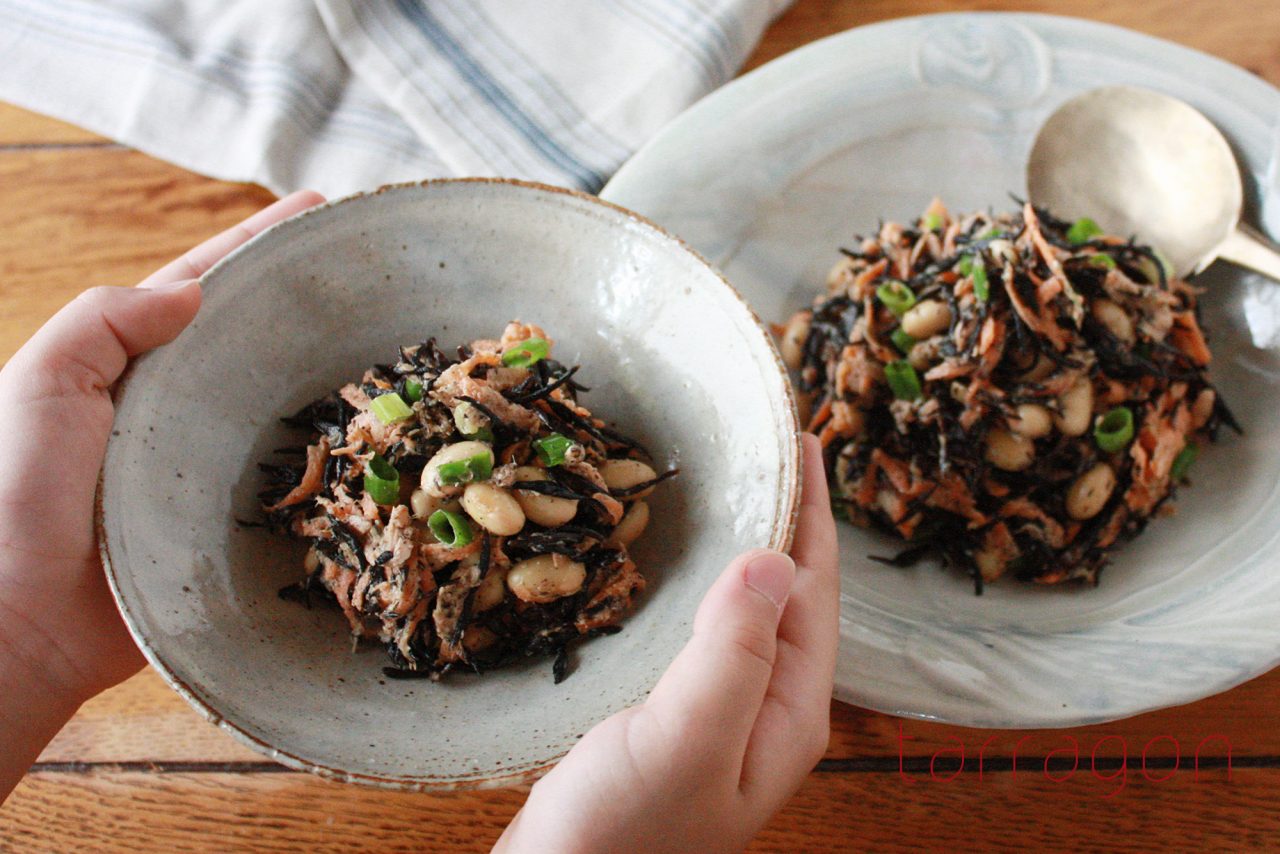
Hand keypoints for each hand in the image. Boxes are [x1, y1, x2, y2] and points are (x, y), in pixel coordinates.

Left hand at [0, 190, 324, 800]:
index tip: (319, 210)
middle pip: (253, 341)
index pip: (202, 286)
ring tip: (394, 348)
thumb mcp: (42, 384)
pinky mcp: (232, 525)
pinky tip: (378, 445)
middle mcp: (177, 410)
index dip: (258, 245)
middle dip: (309, 304)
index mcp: (130, 368)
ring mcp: (209, 467)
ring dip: (333, 380)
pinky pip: (293, 485)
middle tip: (375, 276)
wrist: (18, 621)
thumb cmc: (13, 494)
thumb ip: (104, 324)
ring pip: (284, 408)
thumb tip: (195, 293)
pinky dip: (333, 463)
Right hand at [495, 433, 838, 853]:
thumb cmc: (620, 833)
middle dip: (785, 519)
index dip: (812, 512)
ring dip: (744, 545)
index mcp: (787, 712)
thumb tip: (775, 557)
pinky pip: (704, 631)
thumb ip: (734, 652)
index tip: (802, 439)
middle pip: (789, 595)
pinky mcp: (674, 719)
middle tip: (766, 447)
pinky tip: (679, 565)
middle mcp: (765, 711)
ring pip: (745, 611)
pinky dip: (700, 582)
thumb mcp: (686, 736)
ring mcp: (721, 717)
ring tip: (732, 487)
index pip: (815, 590)